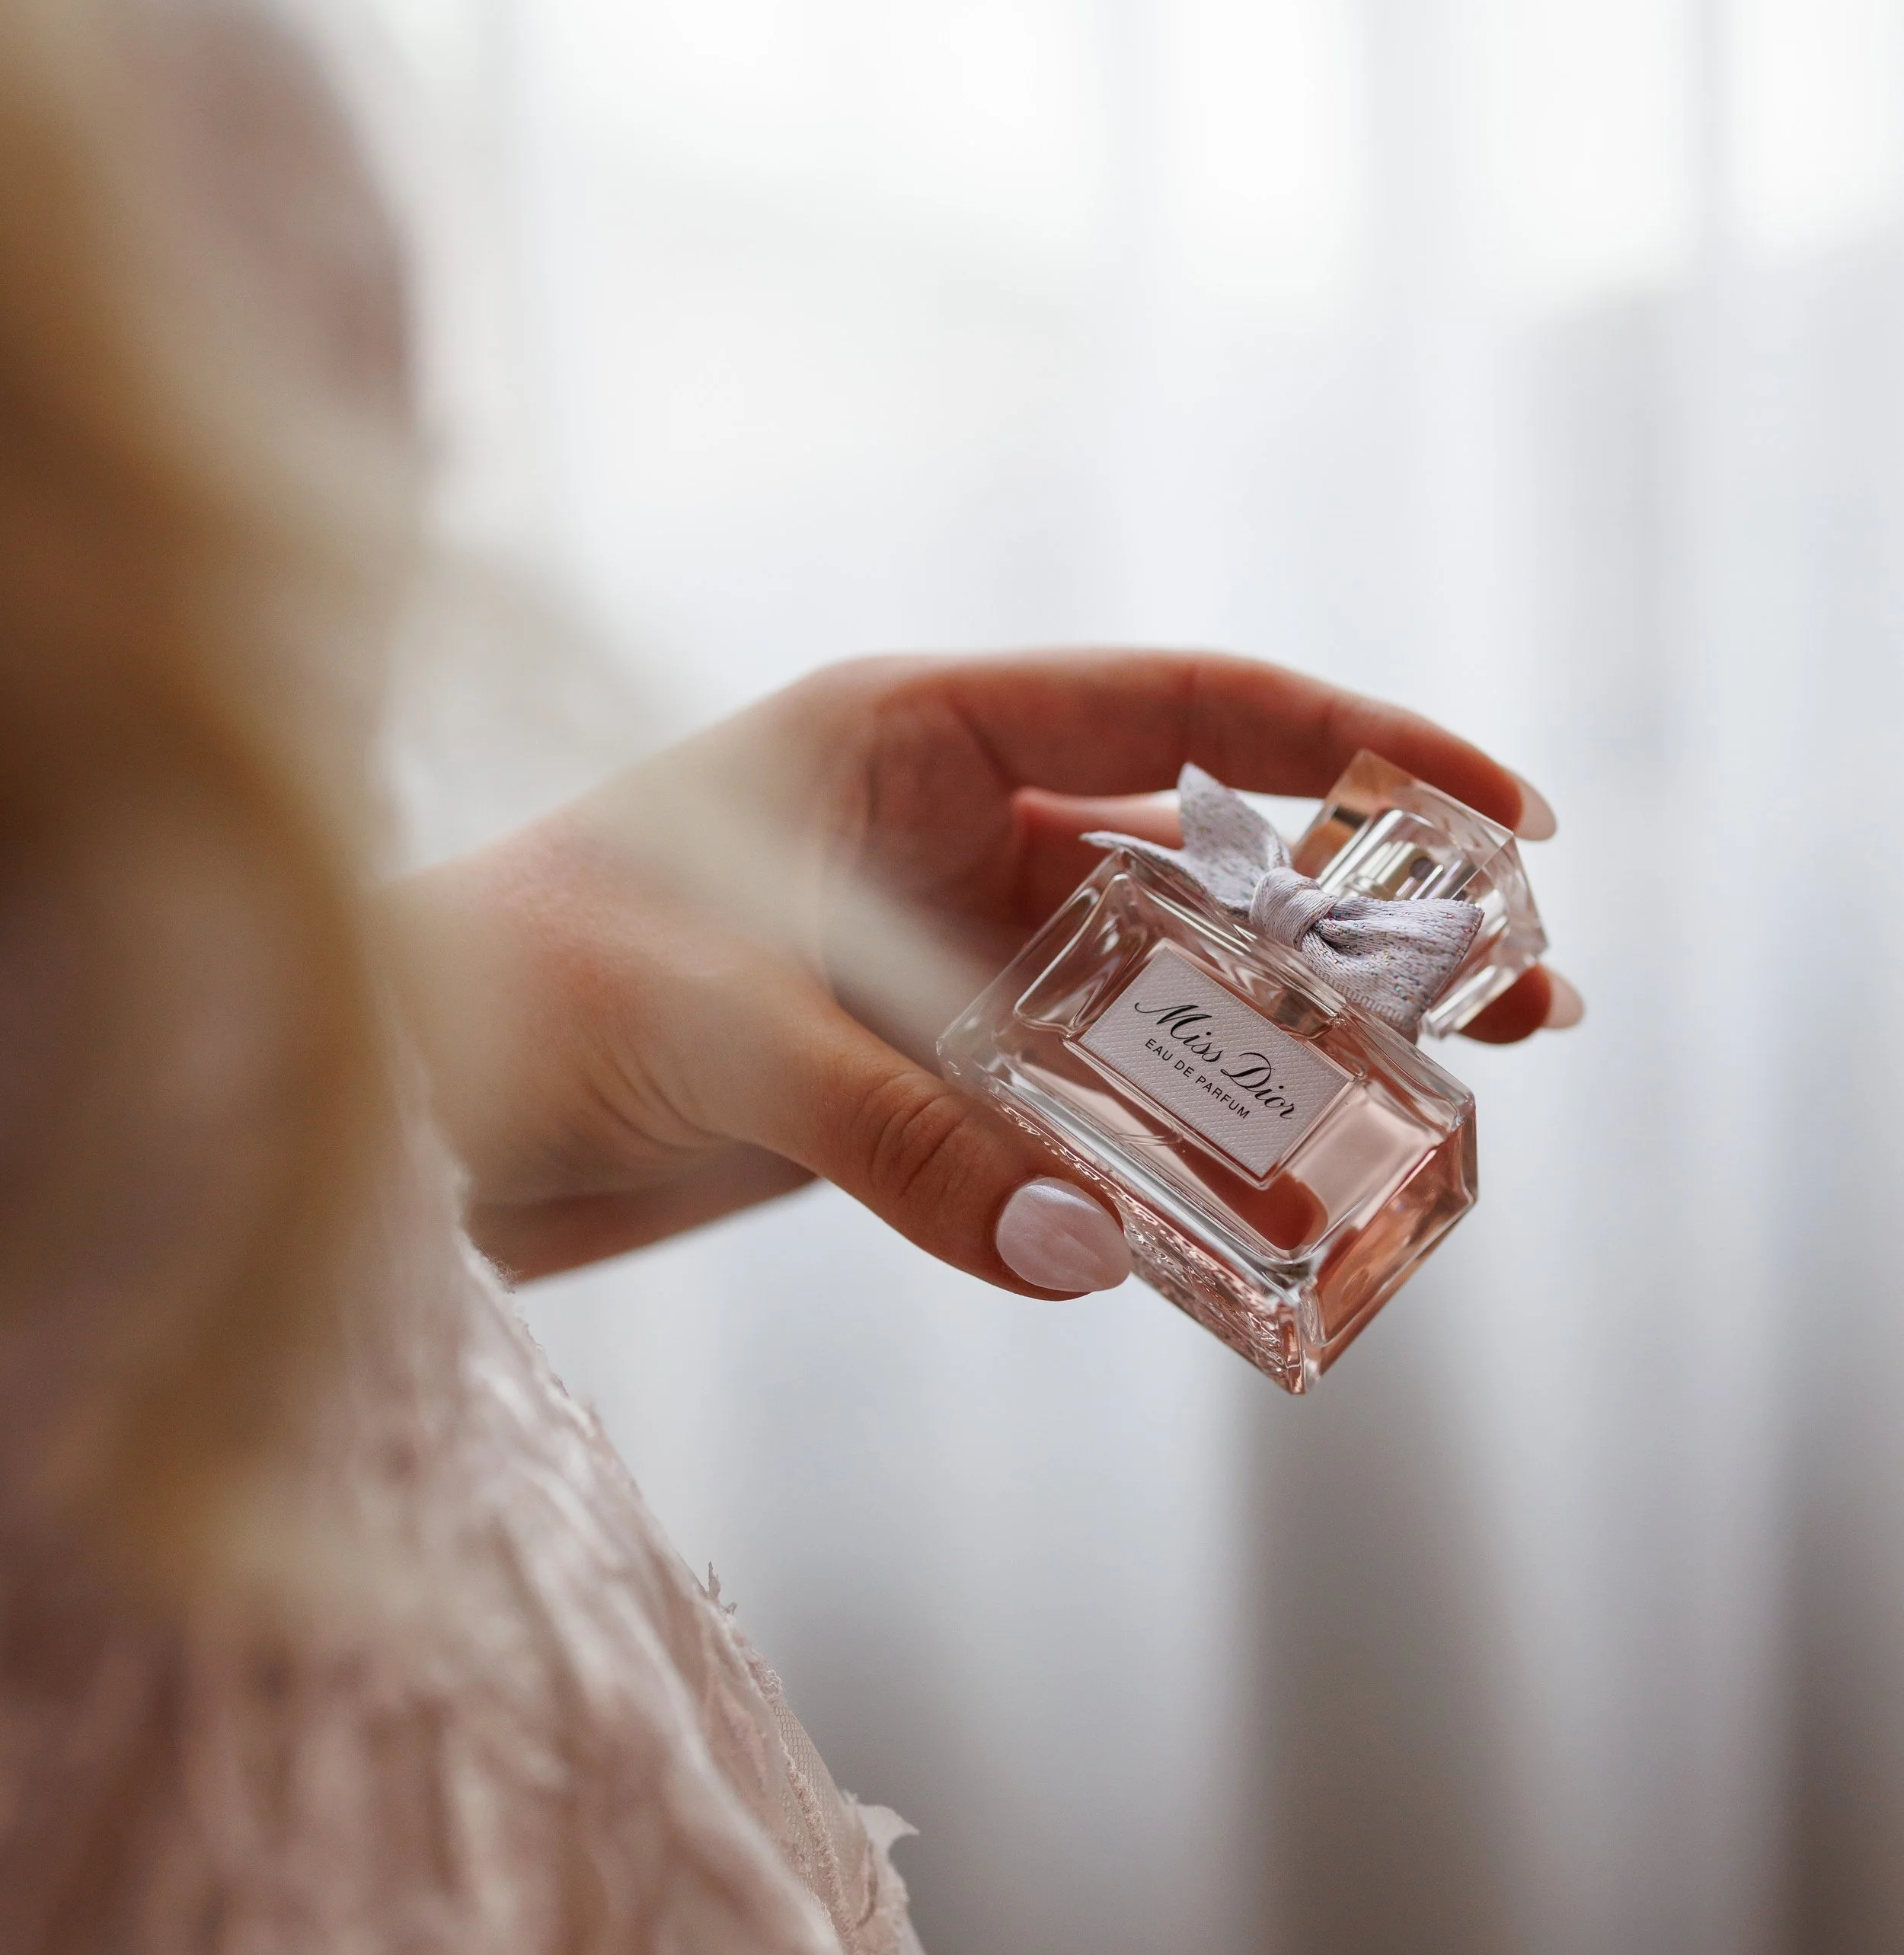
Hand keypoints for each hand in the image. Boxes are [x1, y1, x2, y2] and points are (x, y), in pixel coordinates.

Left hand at [383, 649, 1577, 1289]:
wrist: (383, 1106)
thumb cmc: (510, 995)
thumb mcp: (720, 1035)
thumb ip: (908, 1132)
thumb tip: (1086, 1250)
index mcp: (909, 731)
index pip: (1184, 704)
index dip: (1359, 741)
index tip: (1501, 804)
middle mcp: (942, 833)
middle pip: (1207, 859)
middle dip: (1366, 919)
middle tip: (1526, 992)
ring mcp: (936, 963)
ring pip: (1156, 996)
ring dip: (1282, 1048)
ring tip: (1437, 1108)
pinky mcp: (911, 1080)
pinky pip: (1079, 1106)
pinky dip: (1164, 1150)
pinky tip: (1252, 1201)